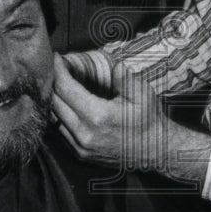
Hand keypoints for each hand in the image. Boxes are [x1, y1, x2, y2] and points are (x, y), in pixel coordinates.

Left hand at [51, 54, 210, 180]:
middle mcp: (84, 133)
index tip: (57, 57)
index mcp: (98, 115)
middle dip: (53, 82)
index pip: (65, 88)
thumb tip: (109, 63)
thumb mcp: (142, 93)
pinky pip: (61, 131)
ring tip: (61, 84)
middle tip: (59, 68)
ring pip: (54, 118)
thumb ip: (123, 77)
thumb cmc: (149, 120)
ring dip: (55, 99)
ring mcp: (81, 146)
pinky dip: (61, 116)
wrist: (156, 151)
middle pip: (54, 102)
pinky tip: (68, 104)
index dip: (58, 70)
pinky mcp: (81, 154)